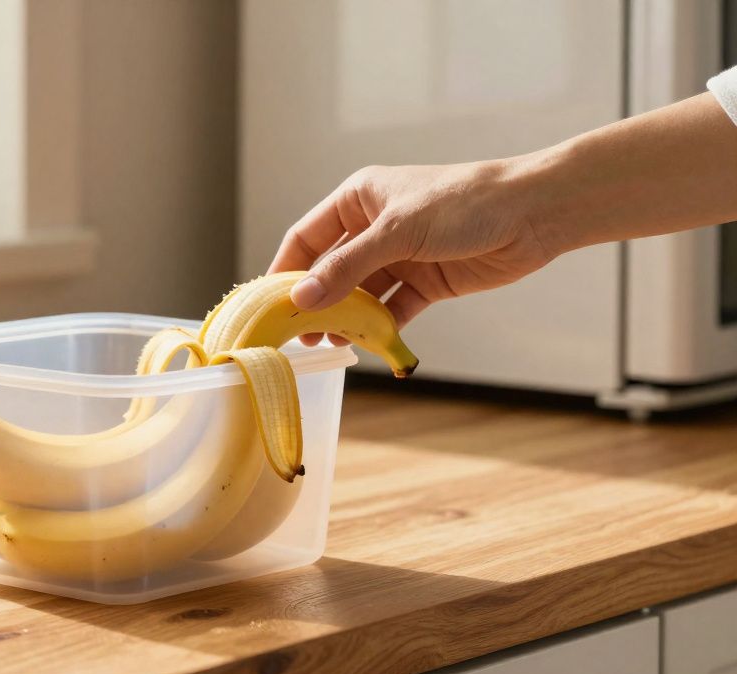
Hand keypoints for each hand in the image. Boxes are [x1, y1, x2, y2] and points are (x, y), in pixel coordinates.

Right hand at [268, 159, 555, 344]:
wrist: (534, 214)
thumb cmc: (464, 203)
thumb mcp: (398, 231)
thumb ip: (348, 267)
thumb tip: (303, 299)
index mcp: (358, 199)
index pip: (306, 238)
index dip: (285, 270)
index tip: (267, 305)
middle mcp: (374, 228)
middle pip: (330, 270)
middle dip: (314, 303)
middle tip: (297, 335)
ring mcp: (400, 257)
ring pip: (359, 295)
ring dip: (345, 319)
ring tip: (329, 344)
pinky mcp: (425, 283)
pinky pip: (392, 311)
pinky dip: (379, 329)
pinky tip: (367, 346)